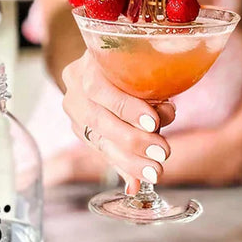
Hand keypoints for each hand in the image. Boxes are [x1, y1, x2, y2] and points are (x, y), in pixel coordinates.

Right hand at [61, 51, 175, 193]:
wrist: (105, 60)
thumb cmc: (132, 59)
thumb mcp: (140, 63)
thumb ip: (152, 86)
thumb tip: (167, 111)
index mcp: (87, 63)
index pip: (100, 89)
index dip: (126, 108)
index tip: (153, 123)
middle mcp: (74, 86)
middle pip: (98, 119)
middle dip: (133, 140)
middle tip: (162, 152)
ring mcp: (73, 108)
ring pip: (98, 140)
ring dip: (129, 160)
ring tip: (155, 171)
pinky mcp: (78, 128)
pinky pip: (100, 151)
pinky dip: (121, 166)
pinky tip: (136, 182)